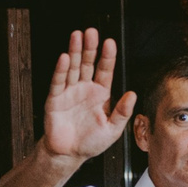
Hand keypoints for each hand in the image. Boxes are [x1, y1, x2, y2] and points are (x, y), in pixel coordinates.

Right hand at [40, 29, 136, 163]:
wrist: (69, 154)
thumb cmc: (91, 142)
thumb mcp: (112, 129)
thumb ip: (122, 112)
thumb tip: (132, 95)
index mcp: (100, 94)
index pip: (104, 70)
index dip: (107, 56)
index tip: (109, 43)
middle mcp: (85, 89)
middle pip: (88, 63)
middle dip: (90, 47)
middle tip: (91, 32)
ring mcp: (69, 92)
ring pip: (73, 67)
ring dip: (75, 51)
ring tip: (77, 36)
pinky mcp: (55, 99)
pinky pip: (58, 82)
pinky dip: (61, 70)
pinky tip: (65, 58)